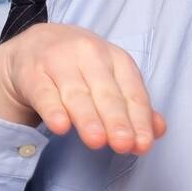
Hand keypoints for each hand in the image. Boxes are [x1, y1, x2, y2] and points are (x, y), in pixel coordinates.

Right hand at [0, 23, 167, 155]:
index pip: (132, 91)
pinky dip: (53, 109)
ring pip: (76, 93)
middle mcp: (89, 54)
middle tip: (123, 144)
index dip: (138, 119)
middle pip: (106, 92)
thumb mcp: (111, 81)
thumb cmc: (80, 68)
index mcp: (115, 58)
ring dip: (87, 117)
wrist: (33, 46)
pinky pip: (44, 93)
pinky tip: (61, 126)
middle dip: (116, 119)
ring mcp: (59, 61)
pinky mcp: (32, 72)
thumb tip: (159, 130)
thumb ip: (134, 107)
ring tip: (96, 141)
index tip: (142, 144)